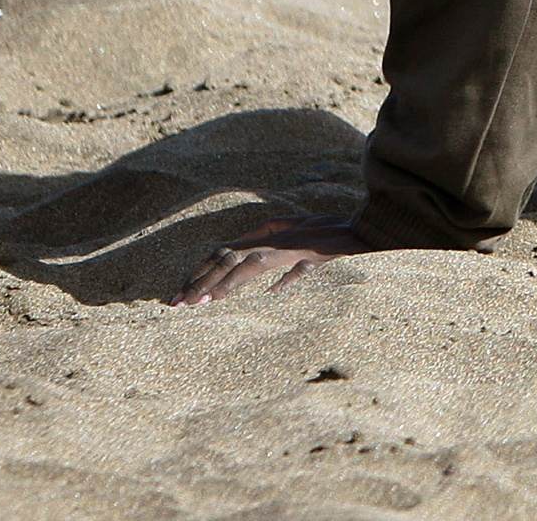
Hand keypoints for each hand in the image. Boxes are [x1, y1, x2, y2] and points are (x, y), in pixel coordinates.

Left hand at [171, 213, 371, 304]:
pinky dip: (244, 278)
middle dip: (198, 280)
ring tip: (196, 302)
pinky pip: (262, 264)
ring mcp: (278, 245)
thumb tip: (274, 291)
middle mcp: (267, 240)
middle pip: (223, 258)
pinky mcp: (291, 250)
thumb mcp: (307, 257)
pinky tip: (227, 295)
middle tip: (177, 302)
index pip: (223, 254)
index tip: (184, 293)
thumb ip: (290, 274)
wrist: (358, 233)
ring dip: (215, 282)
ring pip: (237, 261)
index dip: (201, 272)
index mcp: (265, 238)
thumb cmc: (332, 240)